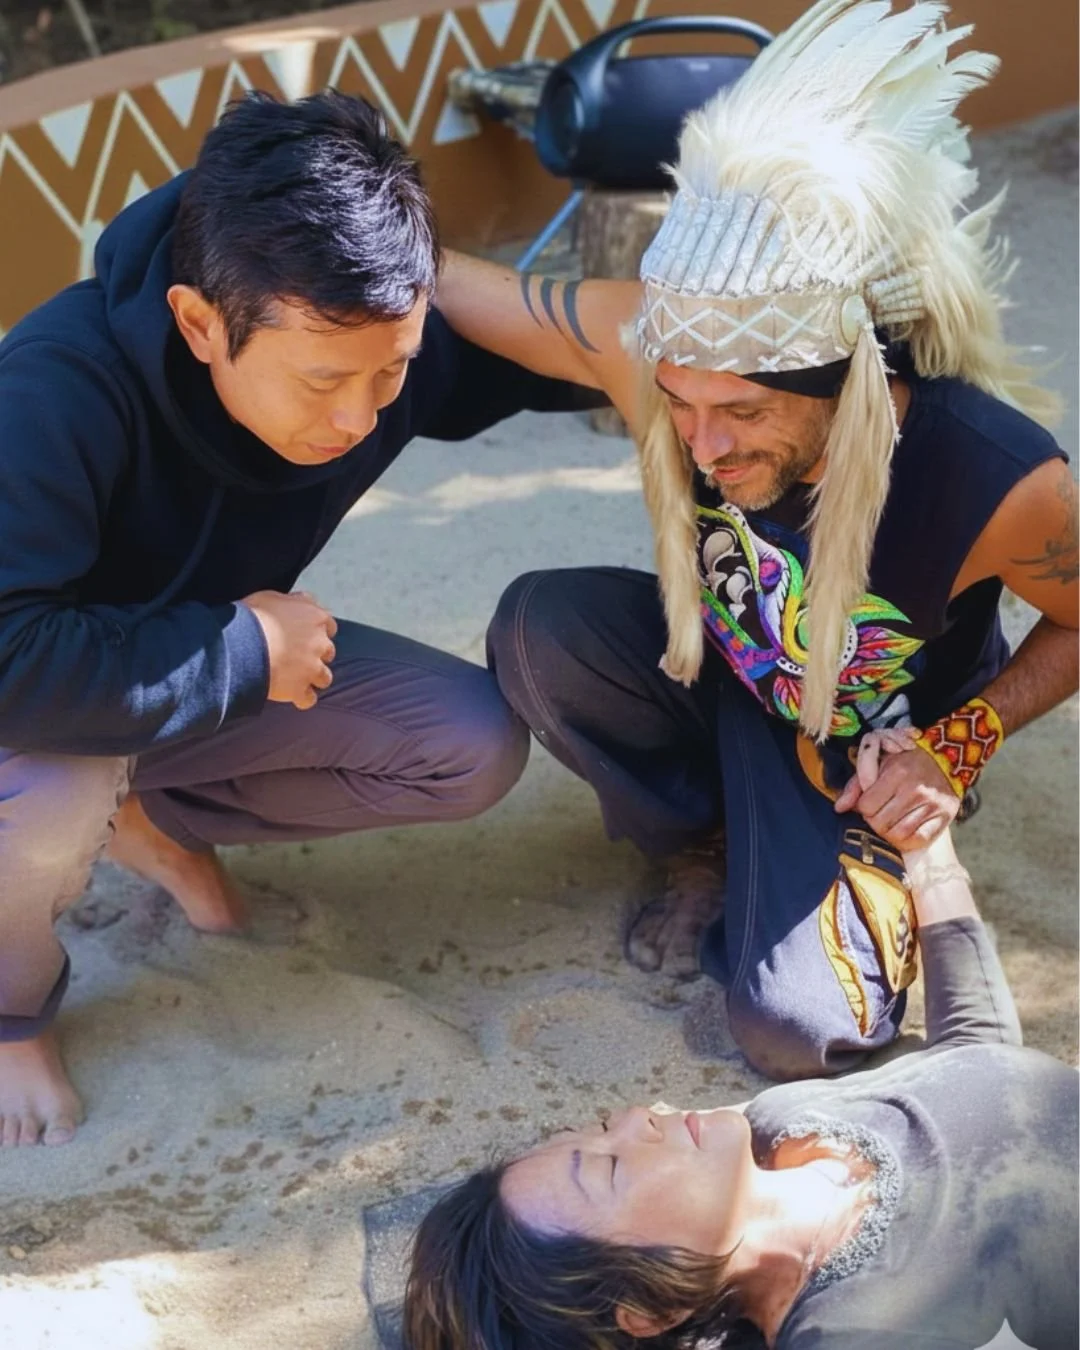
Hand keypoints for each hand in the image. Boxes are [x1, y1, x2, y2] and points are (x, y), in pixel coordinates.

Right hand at [240, 590, 337, 710]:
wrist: (243, 645)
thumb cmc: (254, 617)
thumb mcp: (272, 597)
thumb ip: (291, 601)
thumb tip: (297, 601)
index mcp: (315, 618)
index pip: (329, 625)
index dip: (318, 631)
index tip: (307, 634)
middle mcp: (320, 643)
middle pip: (329, 652)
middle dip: (317, 655)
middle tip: (299, 656)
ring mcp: (312, 668)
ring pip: (325, 678)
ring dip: (314, 678)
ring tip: (298, 679)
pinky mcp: (300, 689)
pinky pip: (308, 699)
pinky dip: (302, 699)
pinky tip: (294, 697)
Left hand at [835, 726, 959, 849]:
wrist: (946, 758)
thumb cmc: (906, 760)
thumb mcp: (880, 762)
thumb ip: (857, 783)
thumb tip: (839, 808)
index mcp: (897, 772)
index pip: (866, 806)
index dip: (863, 808)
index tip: (869, 804)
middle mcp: (915, 789)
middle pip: (879, 822)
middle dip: (874, 821)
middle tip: (879, 814)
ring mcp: (931, 804)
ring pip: (897, 834)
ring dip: (888, 833)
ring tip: (890, 823)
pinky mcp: (944, 816)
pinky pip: (918, 839)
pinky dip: (907, 841)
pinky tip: (904, 832)